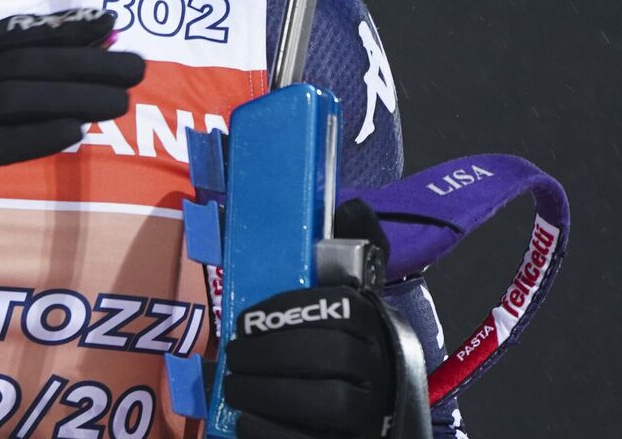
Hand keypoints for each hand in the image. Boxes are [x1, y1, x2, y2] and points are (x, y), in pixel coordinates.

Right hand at [0, 6, 143, 272]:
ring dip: (73, 95)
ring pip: (20, 96)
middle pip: (29, 62)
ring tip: (119, 101)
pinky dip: (35, 134)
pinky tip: (73, 133)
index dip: (65, 27)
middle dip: (86, 61)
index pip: (18, 35)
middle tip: (135, 65)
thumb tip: (56, 74)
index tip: (109, 21)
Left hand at [223, 200, 407, 438]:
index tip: (249, 319)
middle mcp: (386, 372)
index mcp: (381, 329)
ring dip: (266, 392)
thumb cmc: (361, 358)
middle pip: (332, 356)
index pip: (342, 310)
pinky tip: (246, 419)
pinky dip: (269, 431)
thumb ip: (355, 258)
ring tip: (235, 386)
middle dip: (270, 353)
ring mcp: (374, 417)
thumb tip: (352, 205)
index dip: (288, 311)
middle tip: (234, 355)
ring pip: (325, 402)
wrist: (387, 426)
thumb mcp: (362, 310)